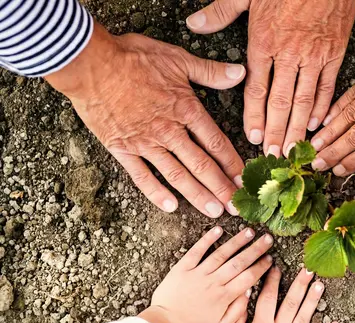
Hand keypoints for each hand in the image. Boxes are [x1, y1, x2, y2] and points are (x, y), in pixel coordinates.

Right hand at [45, 24, 245, 217]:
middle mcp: (169, 131)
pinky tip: (170, 206)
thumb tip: (240, 73)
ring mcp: (145, 143)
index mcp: (186, 110)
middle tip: (236, 208)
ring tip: (213, 212)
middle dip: (221, 188)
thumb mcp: (178, 59)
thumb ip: (211, 71)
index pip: (216, 143)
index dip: (232, 164)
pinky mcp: (122, 149)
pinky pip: (141, 176)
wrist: (90, 64)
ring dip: (197, 195)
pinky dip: (156, 192)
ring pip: (177, 175)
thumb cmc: (133, 58)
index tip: (244, 180)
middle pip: (201, 165)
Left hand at [138, 226, 273, 322]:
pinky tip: (218, 229)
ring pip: (221, 253)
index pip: (248, 277)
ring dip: (237, 241)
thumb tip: (249, 291)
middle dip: (255, 249)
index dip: (261, 267)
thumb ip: (238, 310)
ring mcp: (198, 273)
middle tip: (268, 238)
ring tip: (249, 231)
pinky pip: (197, 251)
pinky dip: (207, 239)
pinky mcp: (183, 268)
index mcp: (224, 296)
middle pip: (239, 262)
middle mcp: (213, 282)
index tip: (270, 258)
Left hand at [186, 0, 354, 156]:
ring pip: (305, 100)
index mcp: (264, 42)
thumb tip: (195, 24)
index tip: (252, 138)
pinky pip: (328, 86)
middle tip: (273, 156)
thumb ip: (220, 11)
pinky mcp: (335, 52)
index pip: (257, 90)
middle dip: (276, 132)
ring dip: (298, 128)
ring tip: (294, 150)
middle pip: (280, 102)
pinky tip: (317, 125)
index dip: (254, 117)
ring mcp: (315, 55)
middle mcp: (289, 54)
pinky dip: (324, 107)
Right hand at [221, 268, 339, 322]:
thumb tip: (242, 296)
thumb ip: (235, 319)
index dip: (271, 281)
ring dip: (312, 302)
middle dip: (299, 285)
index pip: (267, 298)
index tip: (275, 266)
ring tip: (320, 286)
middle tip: (308, 269)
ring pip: (303, 319)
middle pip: (290, 304)